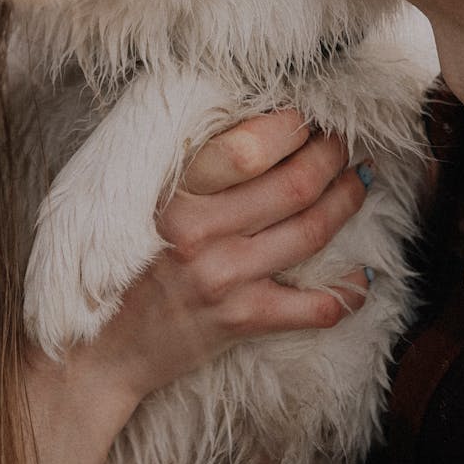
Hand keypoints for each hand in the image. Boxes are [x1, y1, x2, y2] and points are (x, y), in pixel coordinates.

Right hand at [23, 111, 370, 463]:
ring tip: (359, 182)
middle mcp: (202, 233)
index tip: (307, 116)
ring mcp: (226, 279)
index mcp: (174, 194)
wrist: (101, 348)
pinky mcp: (242, 321)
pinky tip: (363, 276)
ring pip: (310, 232)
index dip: (290, 128)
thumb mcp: (140, 200)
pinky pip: (314, 307)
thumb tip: (246, 121)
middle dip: (330, 157)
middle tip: (343, 143)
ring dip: (347, 202)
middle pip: (292, 185)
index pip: (247, 148)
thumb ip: (186, 166)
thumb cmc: (121, 262)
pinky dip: (348, 292)